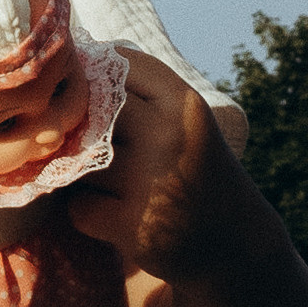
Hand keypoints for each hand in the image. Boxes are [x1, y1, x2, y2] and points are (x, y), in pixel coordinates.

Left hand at [68, 49, 307, 306]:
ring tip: (110, 184)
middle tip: (93, 146)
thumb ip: (138, 93)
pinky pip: (79, 208)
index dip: (99, 78)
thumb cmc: (196, 170)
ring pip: (79, 160)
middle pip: (90, 111)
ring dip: (81, 174)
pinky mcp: (137, 229)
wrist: (237, 247)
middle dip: (83, 127)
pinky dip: (87, 212)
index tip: (99, 98)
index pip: (117, 65)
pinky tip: (112, 214)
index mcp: (183, 103)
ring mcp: (154, 184)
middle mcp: (170, 137)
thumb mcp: (184, 121)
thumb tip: (70, 59)